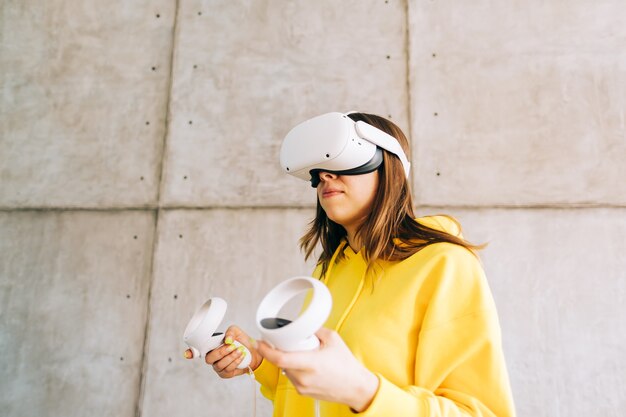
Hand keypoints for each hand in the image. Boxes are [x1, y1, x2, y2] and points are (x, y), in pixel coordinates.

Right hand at [184, 325, 262, 378]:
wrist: (252, 351)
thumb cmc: (241, 341)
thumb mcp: (236, 331)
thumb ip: (230, 332)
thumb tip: (227, 340)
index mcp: (210, 347)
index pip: (196, 351)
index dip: (190, 353)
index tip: (187, 354)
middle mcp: (212, 358)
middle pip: (209, 359)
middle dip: (221, 352)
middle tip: (232, 346)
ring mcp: (218, 367)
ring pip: (220, 365)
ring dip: (231, 357)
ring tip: (240, 350)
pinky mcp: (225, 374)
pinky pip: (228, 370)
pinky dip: (235, 362)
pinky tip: (241, 356)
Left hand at [255, 327, 378, 411]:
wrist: (355, 387)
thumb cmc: (346, 364)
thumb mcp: (333, 339)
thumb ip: (315, 330)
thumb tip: (302, 325)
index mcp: (311, 363)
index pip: (280, 359)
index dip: (266, 350)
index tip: (259, 342)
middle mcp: (304, 378)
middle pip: (280, 363)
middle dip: (277, 351)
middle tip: (279, 342)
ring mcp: (302, 387)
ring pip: (285, 369)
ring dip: (286, 360)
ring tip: (299, 353)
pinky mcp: (302, 392)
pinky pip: (291, 376)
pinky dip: (294, 368)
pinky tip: (304, 364)